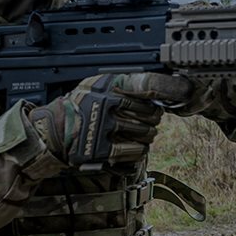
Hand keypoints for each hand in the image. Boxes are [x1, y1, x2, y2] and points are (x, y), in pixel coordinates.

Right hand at [29, 73, 192, 171]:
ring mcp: (106, 128)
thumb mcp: (98, 85)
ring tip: (130, 131)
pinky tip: (126, 144)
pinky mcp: (104, 150)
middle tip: (139, 118)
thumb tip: (162, 84)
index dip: (169, 88)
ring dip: (145, 135)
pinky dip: (136, 150)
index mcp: (108, 86)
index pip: (148, 83)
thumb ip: (126, 83)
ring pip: (148, 134)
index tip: (184, 90)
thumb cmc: (78, 106)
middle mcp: (109, 105)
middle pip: (153, 113)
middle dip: (151, 117)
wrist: (51, 132)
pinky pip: (137, 152)